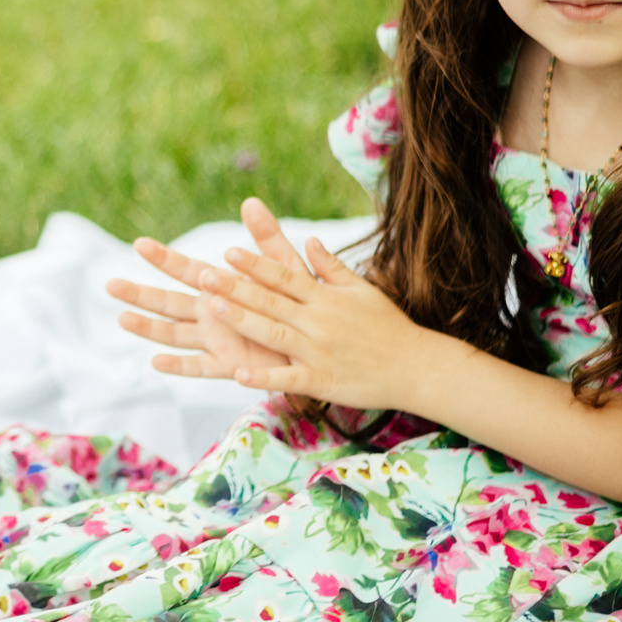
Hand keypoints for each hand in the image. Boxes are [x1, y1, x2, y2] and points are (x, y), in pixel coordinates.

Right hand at [106, 198, 310, 380]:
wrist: (320, 342)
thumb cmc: (301, 304)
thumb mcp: (284, 267)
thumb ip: (267, 237)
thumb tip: (250, 201)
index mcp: (222, 287)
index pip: (186, 269)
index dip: (163, 258)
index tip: (139, 243)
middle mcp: (212, 313)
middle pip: (168, 303)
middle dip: (140, 293)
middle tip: (110, 284)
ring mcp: (217, 340)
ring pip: (174, 334)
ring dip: (149, 328)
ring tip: (122, 318)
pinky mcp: (230, 365)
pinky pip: (200, 367)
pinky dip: (179, 366)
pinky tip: (156, 362)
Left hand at [188, 199, 433, 408]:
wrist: (418, 366)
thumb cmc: (389, 326)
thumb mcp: (363, 290)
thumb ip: (331, 267)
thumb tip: (309, 240)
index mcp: (326, 298)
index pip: (284, 276)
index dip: (255, 264)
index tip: (228, 252)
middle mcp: (319, 321)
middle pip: (271, 301)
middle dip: (236, 288)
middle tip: (203, 275)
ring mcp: (319, 352)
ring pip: (275, 334)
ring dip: (244, 322)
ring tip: (213, 311)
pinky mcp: (323, 381)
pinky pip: (289, 378)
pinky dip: (265, 377)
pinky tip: (239, 374)